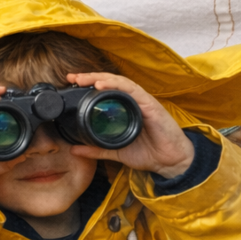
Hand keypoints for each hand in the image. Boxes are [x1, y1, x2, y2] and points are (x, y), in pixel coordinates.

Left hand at [65, 72, 193, 177]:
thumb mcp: (115, 151)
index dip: (88, 84)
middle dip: (90, 77)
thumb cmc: (148, 153)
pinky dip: (117, 86)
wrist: (170, 163)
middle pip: (110, 82)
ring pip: (120, 83)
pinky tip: (103, 85)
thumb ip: (96, 149)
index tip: (70, 82)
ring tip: (85, 78)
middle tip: (73, 76)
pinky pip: (133, 91)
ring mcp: (142, 102)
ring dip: (101, 78)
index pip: (105, 90)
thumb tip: (74, 149)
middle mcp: (133, 101)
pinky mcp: (151, 105)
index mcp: (125, 108)